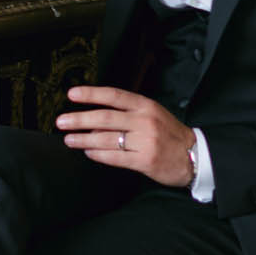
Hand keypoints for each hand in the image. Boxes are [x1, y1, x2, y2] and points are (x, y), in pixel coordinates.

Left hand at [56, 86, 194, 185]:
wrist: (194, 156)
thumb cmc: (169, 134)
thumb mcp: (153, 114)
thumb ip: (127, 113)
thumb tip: (95, 118)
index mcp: (145, 106)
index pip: (114, 96)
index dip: (91, 94)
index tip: (72, 94)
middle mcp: (144, 121)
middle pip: (105, 118)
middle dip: (79, 119)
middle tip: (61, 122)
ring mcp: (145, 141)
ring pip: (106, 139)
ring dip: (84, 139)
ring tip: (69, 139)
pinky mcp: (144, 160)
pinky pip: (115, 157)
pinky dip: (98, 154)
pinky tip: (88, 152)